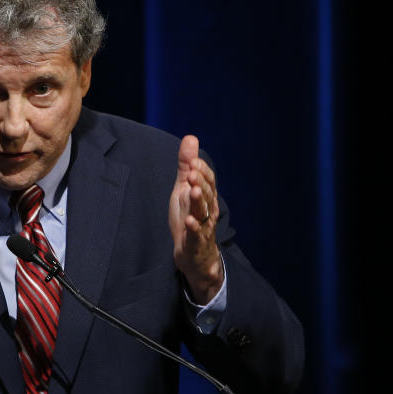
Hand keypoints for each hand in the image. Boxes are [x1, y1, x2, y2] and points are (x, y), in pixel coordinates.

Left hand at [169, 134, 224, 303]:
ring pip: (203, 213)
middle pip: (207, 194)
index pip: (208, 181)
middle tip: (191, 172)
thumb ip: (186, 166)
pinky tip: (189, 221)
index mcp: (206, 197)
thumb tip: (190, 137)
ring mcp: (203, 227)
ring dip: (199, 201)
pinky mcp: (194, 243)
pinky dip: (193, 228)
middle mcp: (208, 210)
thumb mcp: (184, 190)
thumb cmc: (190, 218)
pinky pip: (195, 235)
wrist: (196, 255)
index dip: (201, 171)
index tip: (192, 162)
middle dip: (200, 183)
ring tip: (193, 191)